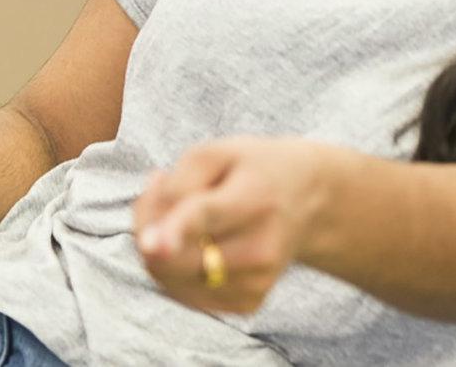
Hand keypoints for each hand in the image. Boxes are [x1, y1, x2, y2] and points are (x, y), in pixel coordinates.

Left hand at [132, 137, 341, 315]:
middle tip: (159, 189)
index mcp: (255, 197)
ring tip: (180, 213)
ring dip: (157, 248)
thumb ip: (177, 185)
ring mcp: (256, 282)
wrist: (308, 200)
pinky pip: (182, 293)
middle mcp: (260, 248)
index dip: (176, 231)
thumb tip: (149, 238)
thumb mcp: (218, 152)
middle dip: (147, 228)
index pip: (208, 217)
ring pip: (170, 278)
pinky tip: (192, 240)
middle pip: (177, 256)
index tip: (150, 244)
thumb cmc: (253, 170)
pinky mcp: (248, 303)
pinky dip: (173, 268)